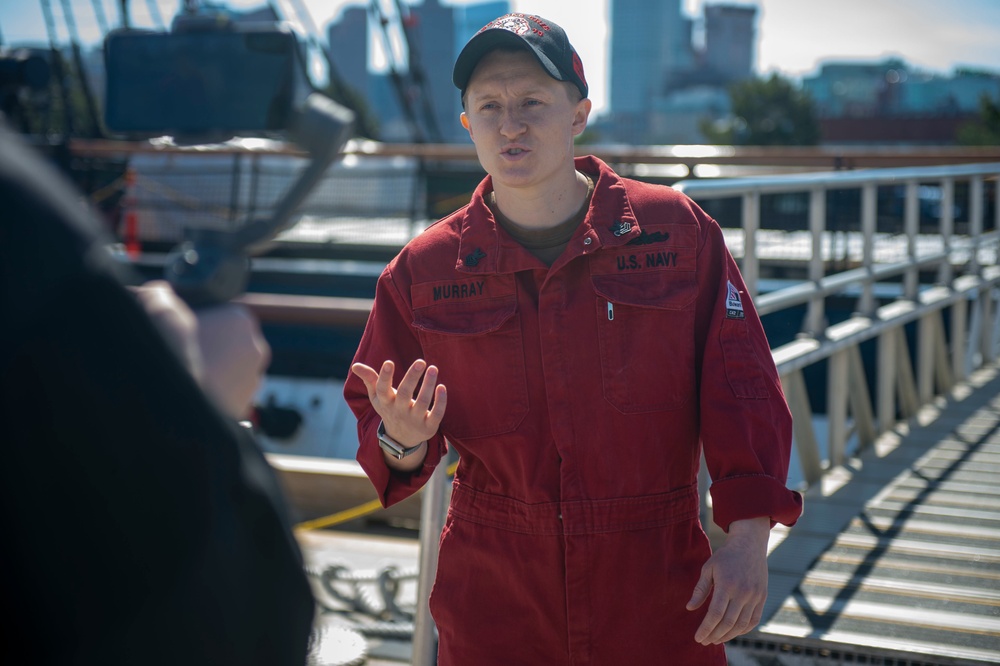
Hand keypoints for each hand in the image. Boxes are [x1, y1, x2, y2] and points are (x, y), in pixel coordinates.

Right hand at [134, 281, 269, 419]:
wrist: (171, 409)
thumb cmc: (169, 356)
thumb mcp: (159, 311)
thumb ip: (160, 296)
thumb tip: (158, 292)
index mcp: (241, 320)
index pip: (220, 314)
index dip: (197, 321)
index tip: (179, 331)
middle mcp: (256, 349)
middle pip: (226, 343)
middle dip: (205, 347)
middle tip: (178, 355)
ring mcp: (253, 381)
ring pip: (228, 371)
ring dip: (210, 372)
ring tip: (182, 377)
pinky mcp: (245, 408)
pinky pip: (227, 396)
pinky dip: (211, 395)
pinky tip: (189, 396)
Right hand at [351, 359, 445, 469]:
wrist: (401, 439)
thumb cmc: (390, 409)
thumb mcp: (377, 397)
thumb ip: (369, 379)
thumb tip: (355, 366)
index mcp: (386, 402)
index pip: (382, 389)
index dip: (385, 377)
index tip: (389, 362)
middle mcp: (399, 411)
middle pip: (404, 393)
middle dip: (412, 377)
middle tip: (421, 361)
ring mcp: (414, 420)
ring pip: (422, 402)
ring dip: (428, 385)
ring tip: (433, 368)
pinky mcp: (429, 427)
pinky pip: (436, 414)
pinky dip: (440, 402)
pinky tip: (442, 387)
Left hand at [686, 516, 769, 644]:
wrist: (749, 545)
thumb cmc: (725, 556)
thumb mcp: (708, 568)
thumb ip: (700, 589)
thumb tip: (690, 608)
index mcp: (727, 584)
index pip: (715, 614)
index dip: (706, 628)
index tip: (698, 637)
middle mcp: (743, 592)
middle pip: (728, 622)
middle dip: (715, 635)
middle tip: (705, 641)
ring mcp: (755, 596)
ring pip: (741, 624)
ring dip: (728, 635)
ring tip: (716, 639)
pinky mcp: (762, 598)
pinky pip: (753, 620)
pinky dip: (742, 630)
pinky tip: (732, 633)